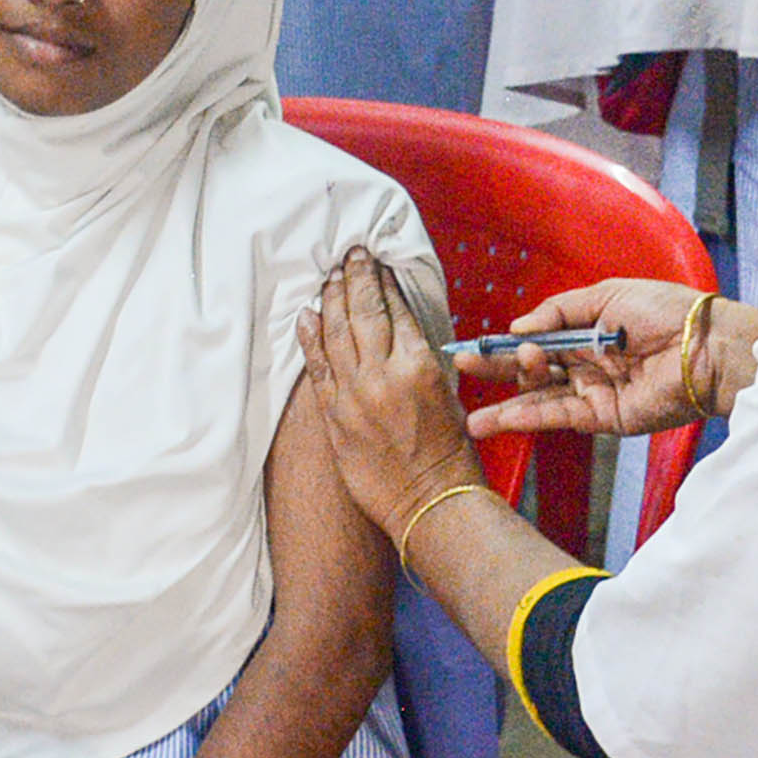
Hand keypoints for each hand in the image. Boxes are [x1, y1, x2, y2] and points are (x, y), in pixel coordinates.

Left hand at [292, 249, 479, 534]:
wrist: (431, 503)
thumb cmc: (450, 454)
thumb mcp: (446, 393)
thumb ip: (419, 360)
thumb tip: (399, 332)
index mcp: (418, 365)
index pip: (395, 310)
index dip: (383, 281)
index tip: (376, 261)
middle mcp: (382, 374)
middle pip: (362, 312)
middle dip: (356, 278)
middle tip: (350, 254)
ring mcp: (353, 395)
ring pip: (336, 333)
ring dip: (332, 300)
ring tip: (330, 276)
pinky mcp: (334, 416)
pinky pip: (317, 369)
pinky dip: (311, 339)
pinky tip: (308, 315)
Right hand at [453, 276, 750, 440]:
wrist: (703, 344)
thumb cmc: (665, 311)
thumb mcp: (606, 295)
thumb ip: (559, 311)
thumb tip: (519, 328)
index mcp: (588, 331)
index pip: (538, 340)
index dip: (506, 343)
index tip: (473, 344)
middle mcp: (587, 364)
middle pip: (533, 371)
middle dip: (497, 370)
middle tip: (462, 368)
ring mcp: (595, 393)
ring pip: (542, 400)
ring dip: (507, 407)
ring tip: (472, 416)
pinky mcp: (607, 417)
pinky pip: (562, 416)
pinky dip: (533, 417)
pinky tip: (505, 417)